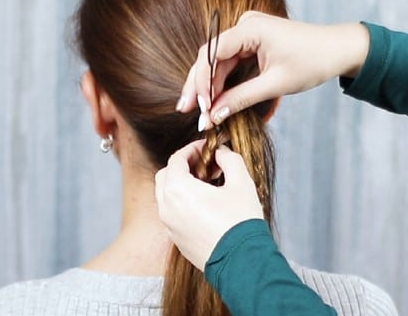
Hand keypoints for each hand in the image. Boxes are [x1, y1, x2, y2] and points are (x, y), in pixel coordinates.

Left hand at [155, 140, 263, 270]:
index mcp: (178, 189)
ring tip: (207, 184)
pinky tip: (205, 205)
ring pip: (166, 196)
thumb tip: (222, 153)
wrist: (241, 261)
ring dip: (181, 185)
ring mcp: (169, 225)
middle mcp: (167, 207)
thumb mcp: (241, 183)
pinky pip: (172, 214)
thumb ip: (230, 160)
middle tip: (205, 164)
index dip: (191, 149)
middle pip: (165, 176)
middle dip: (183, 166)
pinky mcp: (176, 240)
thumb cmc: (240, 222)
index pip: (176, 159)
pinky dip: (182, 203)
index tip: (207, 147)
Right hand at [177, 11, 368, 126]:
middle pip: (210, 58)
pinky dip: (225, 82)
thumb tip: (214, 116)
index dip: (201, 82)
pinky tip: (216, 102)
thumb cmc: (313, 61)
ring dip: (211, 87)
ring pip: (219, 63)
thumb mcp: (275, 84)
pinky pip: (232, 63)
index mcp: (250, 29)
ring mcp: (248, 34)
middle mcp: (245, 26)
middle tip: (187, 110)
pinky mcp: (252, 43)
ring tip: (202, 112)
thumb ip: (241, 98)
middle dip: (199, 86)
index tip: (200, 107)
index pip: (212, 54)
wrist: (339, 50)